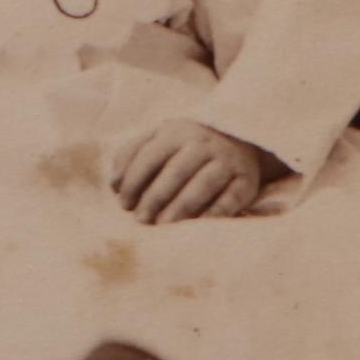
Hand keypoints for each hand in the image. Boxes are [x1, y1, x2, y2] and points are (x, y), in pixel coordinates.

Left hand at [108, 119, 271, 224]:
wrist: (239, 137)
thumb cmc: (185, 145)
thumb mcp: (158, 139)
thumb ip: (131, 154)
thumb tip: (114, 184)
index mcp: (176, 132)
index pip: (150, 156)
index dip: (134, 181)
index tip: (124, 204)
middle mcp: (203, 144)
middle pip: (176, 172)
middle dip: (155, 198)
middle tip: (142, 221)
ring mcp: (227, 161)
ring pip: (202, 186)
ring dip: (181, 208)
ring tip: (164, 227)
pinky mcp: (246, 180)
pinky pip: (230, 199)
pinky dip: (213, 214)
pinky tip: (197, 228)